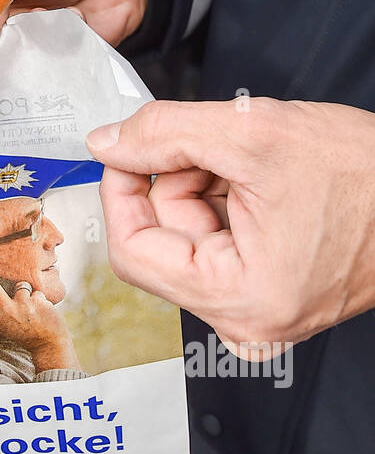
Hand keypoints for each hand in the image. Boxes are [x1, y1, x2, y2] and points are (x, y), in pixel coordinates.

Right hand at [0, 255, 79, 370]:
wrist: (49, 345)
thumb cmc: (26, 334)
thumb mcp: (6, 326)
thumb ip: (0, 310)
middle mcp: (7, 312)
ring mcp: (22, 306)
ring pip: (21, 286)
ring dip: (27, 293)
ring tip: (32, 309)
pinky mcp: (37, 301)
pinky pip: (37, 292)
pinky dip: (40, 300)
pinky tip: (43, 312)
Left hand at [87, 98, 374, 353]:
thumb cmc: (368, 174)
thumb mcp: (253, 132)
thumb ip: (166, 133)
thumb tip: (105, 142)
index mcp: (241, 301)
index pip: (133, 251)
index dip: (122, 190)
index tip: (129, 146)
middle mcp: (245, 321)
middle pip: (161, 242)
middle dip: (176, 181)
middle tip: (215, 145)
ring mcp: (258, 310)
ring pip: (188, 236)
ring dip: (203, 186)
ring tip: (253, 163)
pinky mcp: (269, 292)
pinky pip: (218, 242)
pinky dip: (225, 200)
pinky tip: (261, 181)